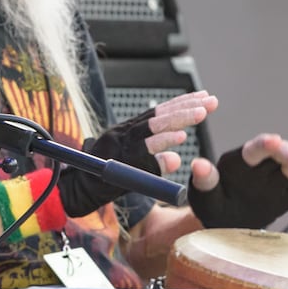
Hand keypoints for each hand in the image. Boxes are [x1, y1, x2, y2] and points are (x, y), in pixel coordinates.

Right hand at [57, 91, 217, 216]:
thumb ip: (154, 160)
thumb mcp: (133, 167)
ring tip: (201, 113)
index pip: (157, 113)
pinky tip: (180, 137)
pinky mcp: (119, 157)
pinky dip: (162, 142)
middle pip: (158, 114)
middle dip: (186, 106)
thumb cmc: (104, 181)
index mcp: (127, 131)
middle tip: (210, 101)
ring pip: (152, 126)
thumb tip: (176, 158)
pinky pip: (143, 148)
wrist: (77, 191)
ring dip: (178, 119)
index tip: (203, 96)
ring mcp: (120, 143)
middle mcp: (123, 132)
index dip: (181, 103)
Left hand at [187, 133, 287, 228]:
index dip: (263, 144)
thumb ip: (204, 179)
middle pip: (278, 156)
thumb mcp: (203, 192)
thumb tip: (198, 164)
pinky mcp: (287, 196)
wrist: (224, 223)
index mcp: (238, 162)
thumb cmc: (211, 203)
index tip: (273, 141)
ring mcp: (275, 181)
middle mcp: (260, 167)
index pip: (252, 150)